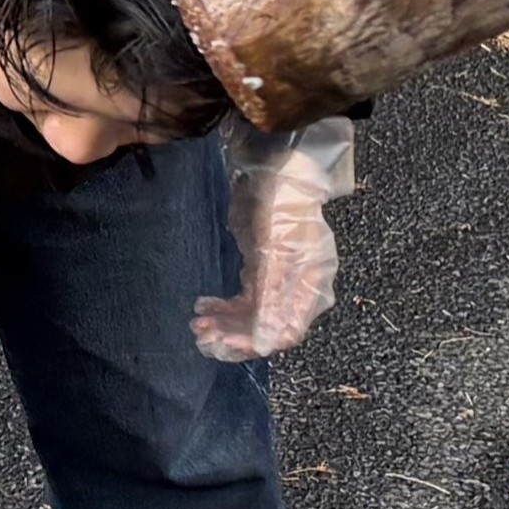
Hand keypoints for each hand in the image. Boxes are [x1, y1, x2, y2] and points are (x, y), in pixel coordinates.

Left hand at [192, 120, 358, 361]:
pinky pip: (244, 299)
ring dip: (224, 323)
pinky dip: (225, 306)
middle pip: (266, 328)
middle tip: (199, 335)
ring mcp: (279, 279)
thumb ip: (270, 298)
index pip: (285, 333)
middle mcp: (299, 289)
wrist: (276, 164)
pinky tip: (204, 305)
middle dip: (232, 334)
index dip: (253, 342)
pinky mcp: (262, 268)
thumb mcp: (273, 253)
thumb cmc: (281, 206)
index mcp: (311, 288)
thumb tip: (266, 343)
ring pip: (252, 316)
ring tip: (196, 323)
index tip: (221, 344)